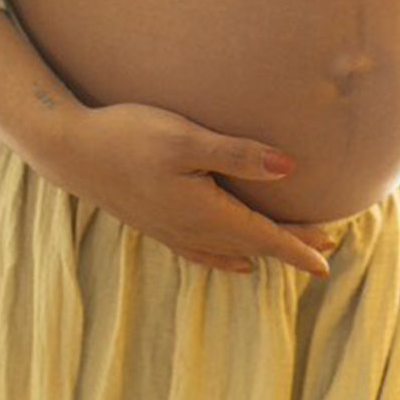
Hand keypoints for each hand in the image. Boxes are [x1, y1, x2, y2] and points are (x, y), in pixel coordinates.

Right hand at [36, 101, 334, 276]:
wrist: (72, 150)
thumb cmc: (129, 136)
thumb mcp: (187, 139)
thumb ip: (238, 155)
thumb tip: (290, 170)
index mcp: (204, 211)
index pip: (263, 236)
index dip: (298, 248)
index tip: (327, 260)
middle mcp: (191, 229)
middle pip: (251, 244)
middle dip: (288, 247)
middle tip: (325, 248)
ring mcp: (171, 230)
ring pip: (229, 250)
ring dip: (261, 251)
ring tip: (286, 253)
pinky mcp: (155, 224)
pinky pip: (202, 254)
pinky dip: (225, 260)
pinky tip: (233, 263)